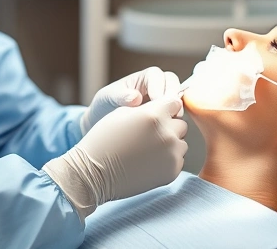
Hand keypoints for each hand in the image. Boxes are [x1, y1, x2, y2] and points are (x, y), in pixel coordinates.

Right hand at [44, 98, 187, 220]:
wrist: (95, 173)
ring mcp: (172, 154)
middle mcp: (167, 133)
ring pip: (181, 143)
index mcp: (154, 115)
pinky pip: (178, 160)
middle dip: (169, 127)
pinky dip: (167, 160)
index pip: (175, 103)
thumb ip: (150, 107)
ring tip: (148, 149)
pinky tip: (149, 162)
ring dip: (170, 144)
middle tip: (150, 135)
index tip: (157, 115)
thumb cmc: (105, 139)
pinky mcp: (172, 171)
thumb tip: (170, 106)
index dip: (165, 109)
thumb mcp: (124, 113)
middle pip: (181, 124)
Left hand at [81, 66, 181, 133]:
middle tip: (167, 112)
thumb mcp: (108, 97)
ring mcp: (162, 101)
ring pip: (178, 100)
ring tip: (167, 123)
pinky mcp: (166, 116)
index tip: (156, 100)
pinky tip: (166, 131)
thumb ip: (120, 95)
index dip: (159, 87)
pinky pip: (176, 115)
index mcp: (143, 77)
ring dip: (176, 110)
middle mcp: (155, 86)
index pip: (157, 75)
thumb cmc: (105, 106)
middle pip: (173, 84)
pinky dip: (174, 122)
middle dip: (172, 97)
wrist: (103, 126)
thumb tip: (135, 97)